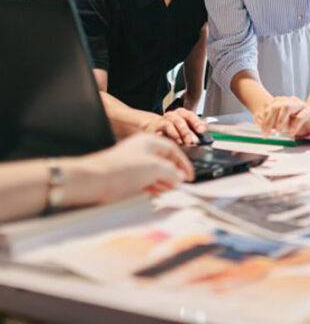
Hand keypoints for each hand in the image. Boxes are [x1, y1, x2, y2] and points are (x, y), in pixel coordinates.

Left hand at [71, 133, 193, 205]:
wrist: (93, 181)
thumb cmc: (121, 169)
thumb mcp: (155, 168)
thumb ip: (172, 172)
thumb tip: (180, 177)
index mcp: (149, 141)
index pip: (173, 149)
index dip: (183, 163)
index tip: (190, 175)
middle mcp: (141, 151)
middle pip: (164, 161)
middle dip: (174, 173)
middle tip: (181, 184)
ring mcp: (133, 164)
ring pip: (154, 172)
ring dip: (164, 181)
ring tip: (171, 190)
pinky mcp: (125, 177)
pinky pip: (145, 181)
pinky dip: (153, 187)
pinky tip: (156, 193)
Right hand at [143, 108, 206, 145]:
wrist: (153, 127)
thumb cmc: (172, 128)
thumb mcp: (184, 127)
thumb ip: (194, 130)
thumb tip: (207, 137)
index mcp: (181, 114)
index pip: (190, 115)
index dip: (196, 122)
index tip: (202, 130)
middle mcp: (172, 115)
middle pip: (180, 120)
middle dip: (186, 131)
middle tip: (191, 141)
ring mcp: (162, 121)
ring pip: (169, 125)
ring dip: (176, 134)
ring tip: (181, 142)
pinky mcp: (153, 129)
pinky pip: (159, 132)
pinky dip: (165, 137)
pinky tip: (169, 142)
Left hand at [256, 96, 309, 135]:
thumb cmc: (300, 123)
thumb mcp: (285, 125)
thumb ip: (275, 125)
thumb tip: (263, 130)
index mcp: (284, 102)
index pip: (270, 106)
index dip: (264, 118)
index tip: (262, 131)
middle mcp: (291, 102)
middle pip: (276, 106)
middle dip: (269, 120)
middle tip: (267, 134)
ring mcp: (301, 105)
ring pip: (287, 107)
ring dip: (281, 120)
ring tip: (280, 130)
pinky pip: (300, 116)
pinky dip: (294, 126)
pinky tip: (292, 133)